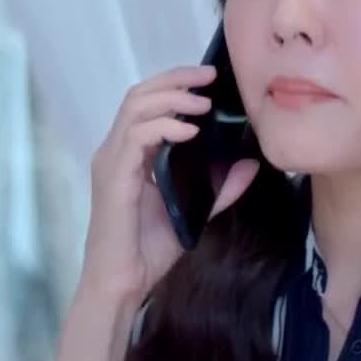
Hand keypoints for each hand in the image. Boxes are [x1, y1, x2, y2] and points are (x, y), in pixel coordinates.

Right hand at [80, 65, 259, 304]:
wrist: (123, 283)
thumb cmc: (149, 250)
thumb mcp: (195, 211)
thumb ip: (220, 188)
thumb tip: (250, 164)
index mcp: (129, 154)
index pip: (147, 102)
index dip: (176, 83)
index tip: (209, 79)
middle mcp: (115, 151)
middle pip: (138, 95)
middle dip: (175, 79)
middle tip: (209, 77)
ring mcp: (110, 162)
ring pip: (135, 108)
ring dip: (171, 99)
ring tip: (202, 104)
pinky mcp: (113, 177)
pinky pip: (135, 138)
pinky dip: (163, 128)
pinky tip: (189, 132)